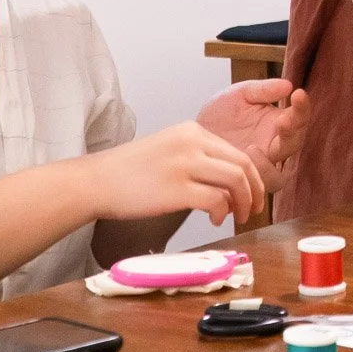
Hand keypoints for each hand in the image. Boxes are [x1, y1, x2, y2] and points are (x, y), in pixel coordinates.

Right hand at [84, 121, 264, 226]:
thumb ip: (197, 158)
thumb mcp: (169, 150)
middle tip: (253, 209)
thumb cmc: (130, 172)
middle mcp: (191, 142)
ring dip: (243, 203)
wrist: (97, 180)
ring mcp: (184, 164)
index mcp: (192, 131)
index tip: (252, 195)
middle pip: (243, 164)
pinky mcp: (176, 188)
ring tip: (236, 217)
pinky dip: (222, 212)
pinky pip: (216, 200)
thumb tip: (227, 184)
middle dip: (255, 190)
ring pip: (235, 180)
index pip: (236, 151)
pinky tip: (215, 220)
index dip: (251, 177)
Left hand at [197, 79, 310, 192]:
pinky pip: (253, 191)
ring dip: (269, 164)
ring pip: (278, 177)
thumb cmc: (218, 115)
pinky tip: (236, 166)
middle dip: (292, 132)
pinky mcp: (243, 185)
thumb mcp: (239, 95)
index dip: (302, 108)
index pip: (298, 117)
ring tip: (251, 148)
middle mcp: (272, 148)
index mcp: (276, 124)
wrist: (188, 138)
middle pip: (294, 146)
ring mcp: (258, 168)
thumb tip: (288, 85)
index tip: (298, 94)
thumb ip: (262, 90)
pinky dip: (248, 181)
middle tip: (283, 120)